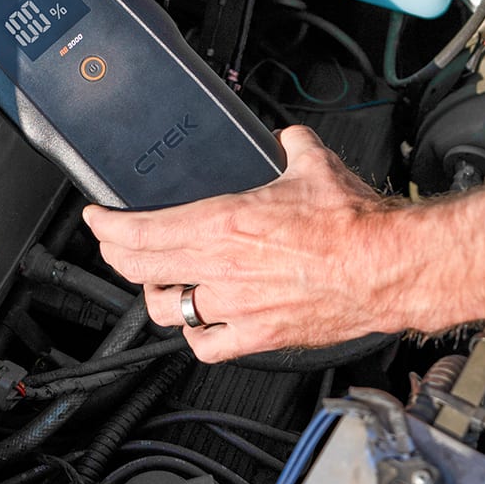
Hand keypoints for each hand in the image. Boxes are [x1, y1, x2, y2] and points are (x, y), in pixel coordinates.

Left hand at [82, 126, 401, 362]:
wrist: (387, 267)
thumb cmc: (353, 223)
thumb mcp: (313, 162)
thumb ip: (288, 145)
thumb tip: (284, 139)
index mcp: (224, 223)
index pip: (142, 230)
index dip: (107, 226)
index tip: (96, 219)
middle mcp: (222, 269)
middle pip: (141, 268)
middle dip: (115, 254)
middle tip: (111, 244)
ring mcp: (236, 307)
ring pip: (168, 309)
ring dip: (154, 293)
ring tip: (156, 280)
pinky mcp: (259, 336)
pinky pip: (207, 345)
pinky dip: (195, 333)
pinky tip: (198, 320)